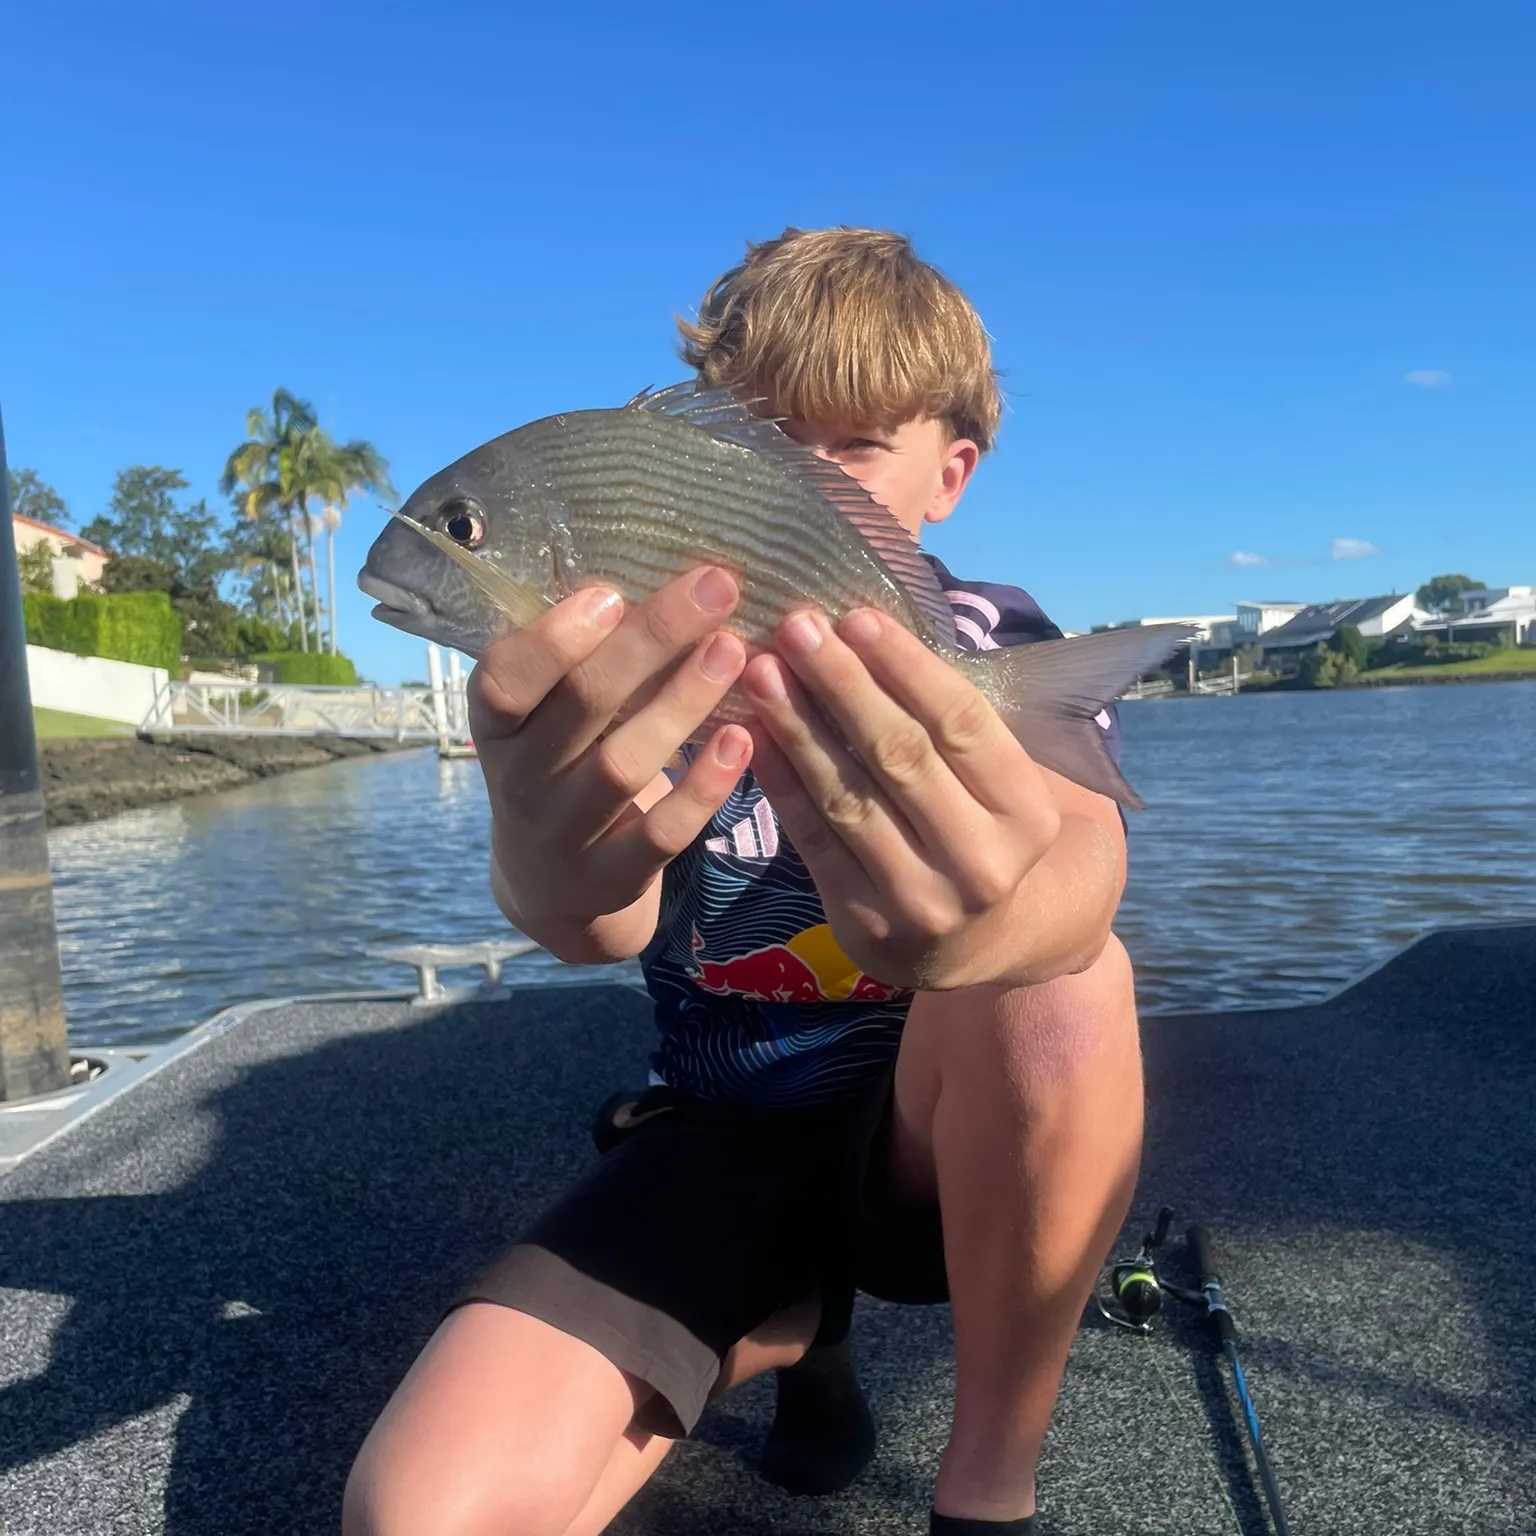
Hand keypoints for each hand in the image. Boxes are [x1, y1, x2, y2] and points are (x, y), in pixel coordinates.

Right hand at [468, 567, 751, 945]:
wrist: (549, 884)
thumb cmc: (561, 764)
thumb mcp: (545, 717)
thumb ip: (579, 660)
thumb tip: (660, 566)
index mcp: (496, 726)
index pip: (502, 681)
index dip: (552, 639)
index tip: (611, 592)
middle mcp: (519, 781)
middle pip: (580, 705)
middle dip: (650, 641)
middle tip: (715, 587)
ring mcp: (564, 834)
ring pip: (623, 766)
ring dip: (683, 703)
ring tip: (735, 649)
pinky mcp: (611, 877)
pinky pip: (662, 833)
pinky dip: (705, 787)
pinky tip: (743, 738)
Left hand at [741, 607, 1095, 990]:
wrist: (983, 946)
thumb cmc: (988, 832)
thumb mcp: (1007, 782)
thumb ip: (960, 723)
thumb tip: (873, 632)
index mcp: (1029, 814)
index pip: (962, 724)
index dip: (904, 666)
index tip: (855, 617)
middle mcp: (980, 863)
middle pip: (900, 755)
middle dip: (841, 683)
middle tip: (795, 626)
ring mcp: (919, 901)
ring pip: (848, 796)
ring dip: (798, 725)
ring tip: (761, 669)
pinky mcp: (862, 923)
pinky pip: (812, 839)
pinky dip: (781, 781)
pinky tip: (753, 731)